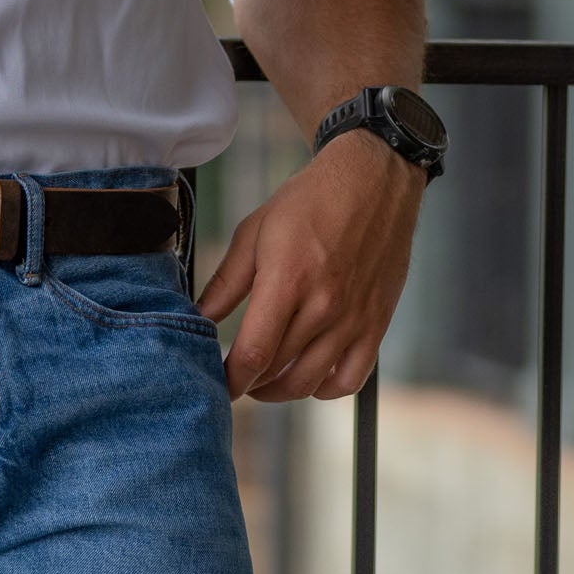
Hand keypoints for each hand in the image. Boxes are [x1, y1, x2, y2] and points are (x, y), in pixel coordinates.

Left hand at [200, 132, 424, 401]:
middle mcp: (324, 306)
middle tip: (234, 375)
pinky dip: (324, 389)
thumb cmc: (310, 202)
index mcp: (287, 281)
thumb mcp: (255, 232)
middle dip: (248, 382)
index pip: (253, 353)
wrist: (374, 181)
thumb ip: (225, 282)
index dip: (230, 379)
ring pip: (309, 382)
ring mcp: (353, 319)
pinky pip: (350, 379)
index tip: (216, 382)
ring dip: (279, 391)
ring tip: (263, 381)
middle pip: (277, 372)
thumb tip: (197, 319)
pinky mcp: (377, 324)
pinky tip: (308, 377)